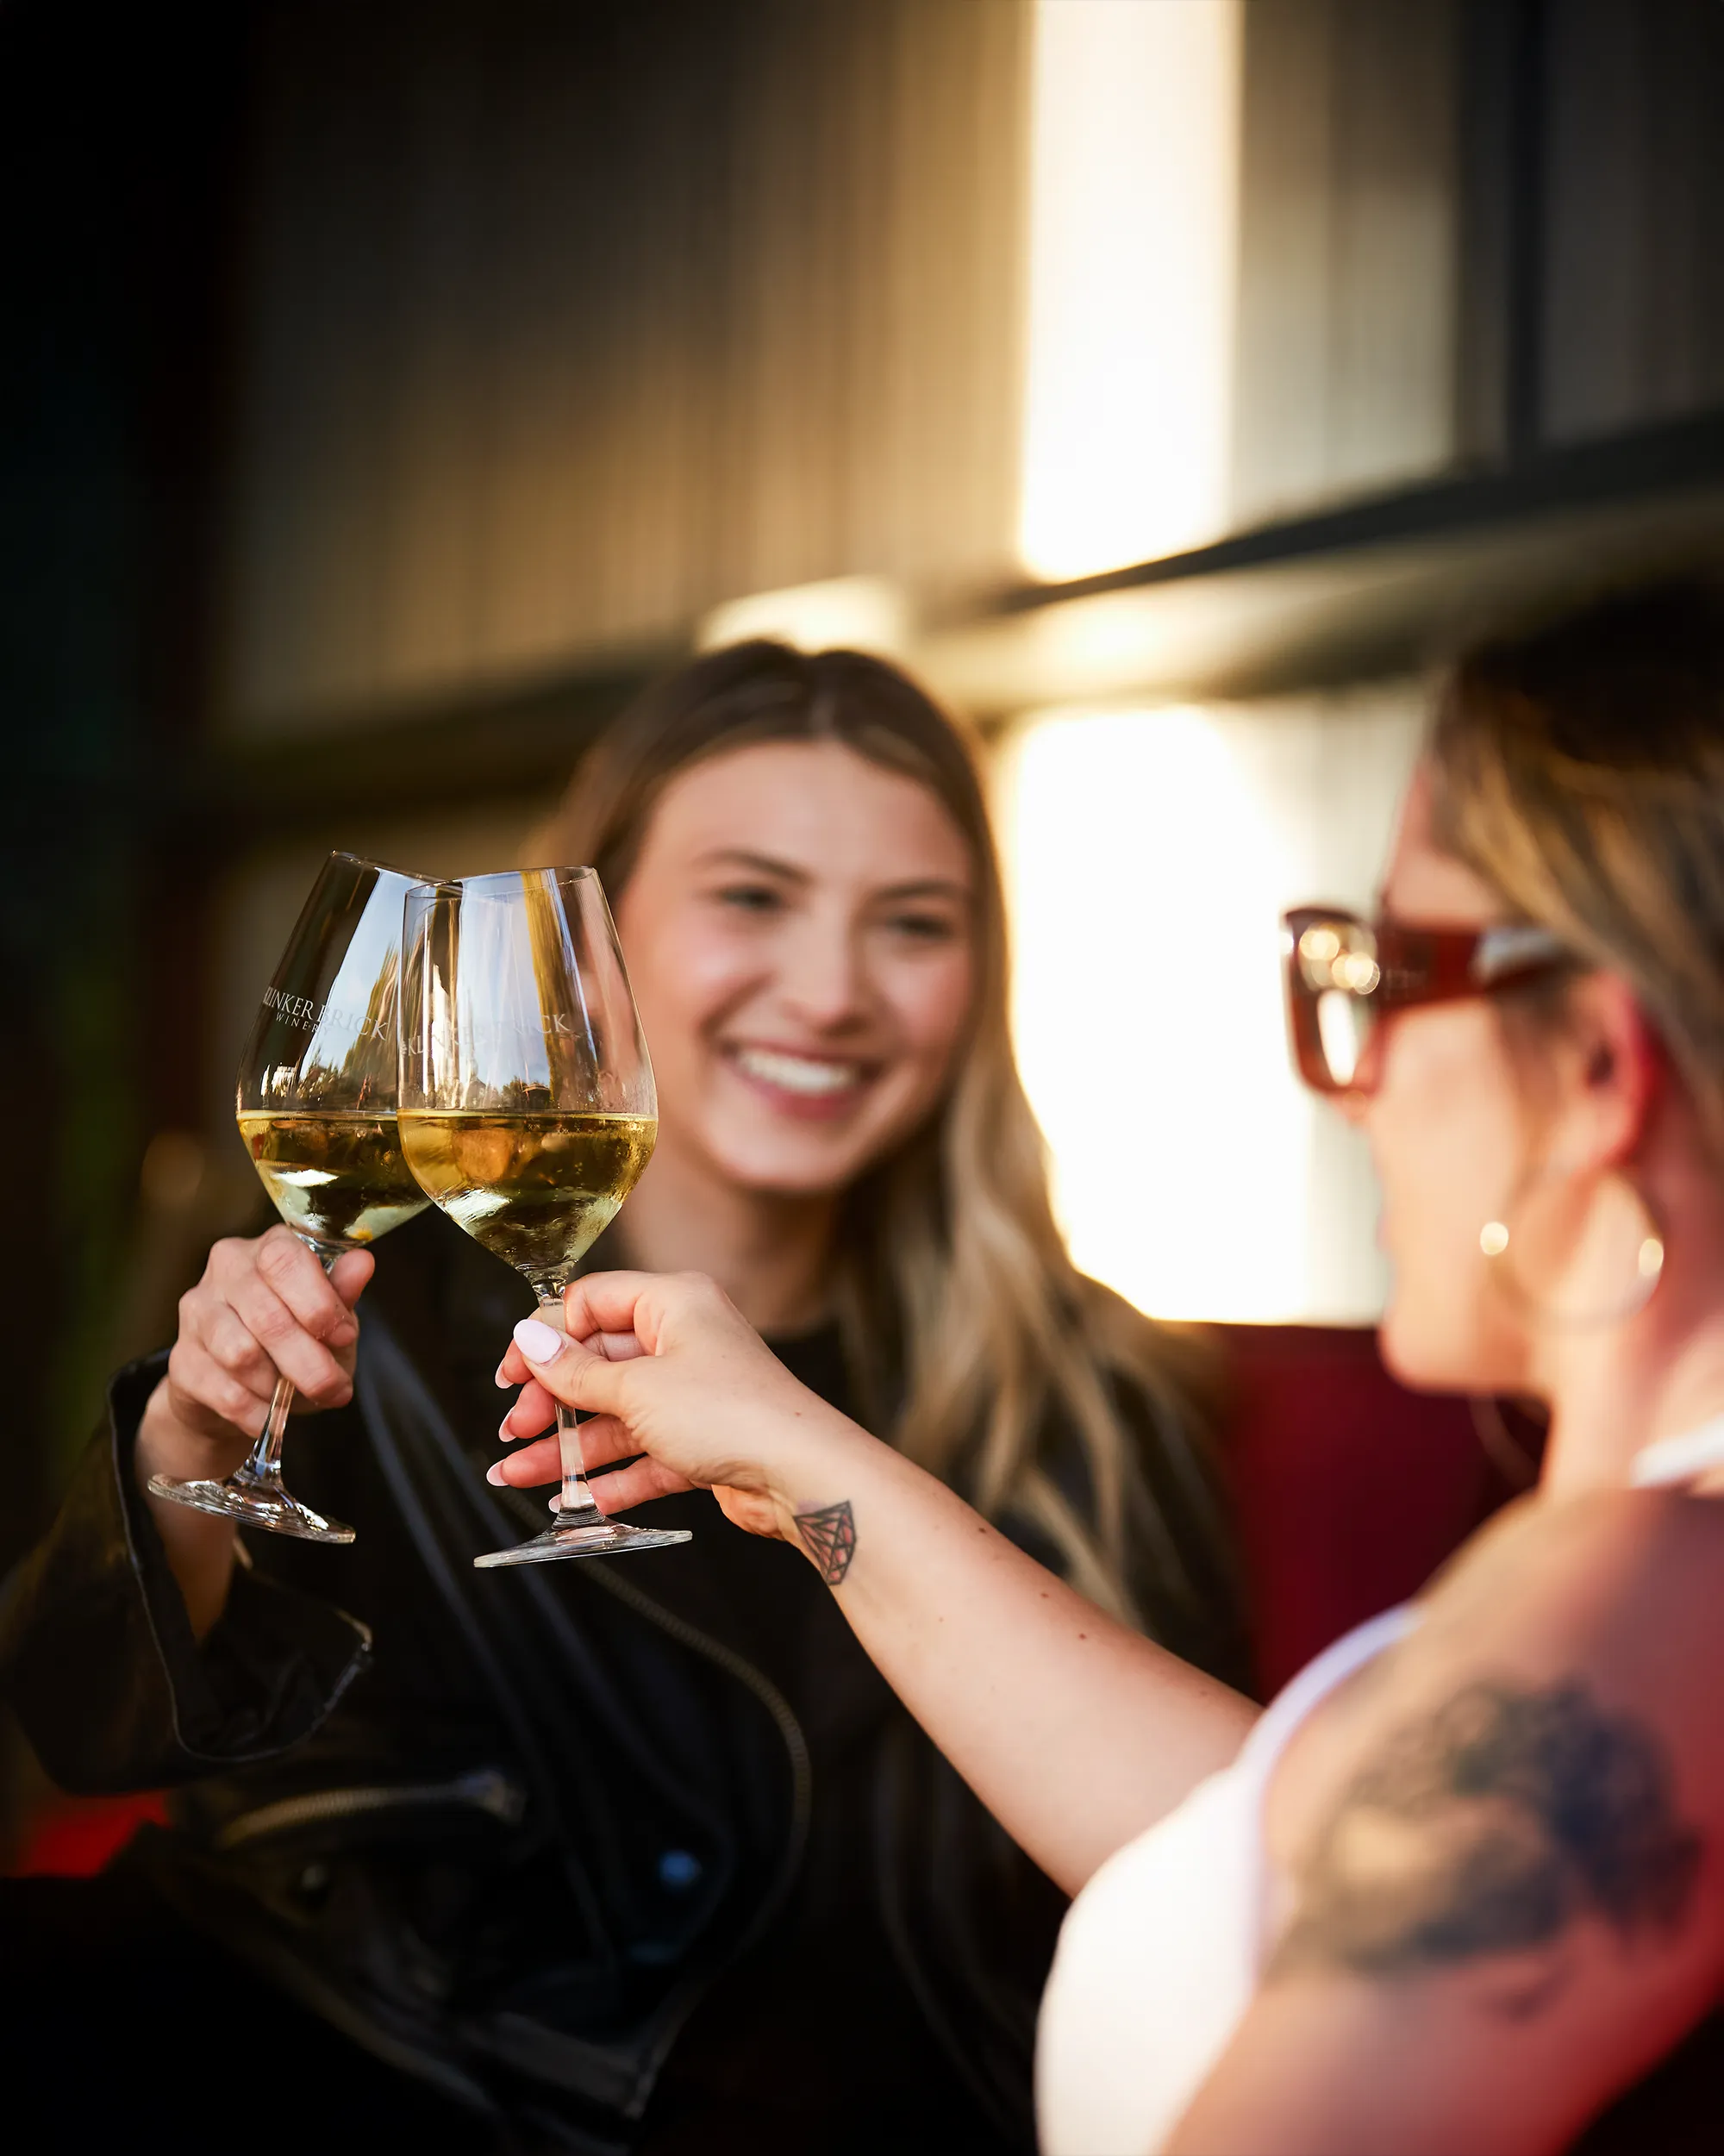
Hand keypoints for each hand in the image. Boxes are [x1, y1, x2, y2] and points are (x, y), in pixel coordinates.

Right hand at [137, 1226, 374, 1489]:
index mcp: (268, 1248)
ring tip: (296, 1396)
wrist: (236, 1385)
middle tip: (335, 1388)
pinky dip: (256, 1411)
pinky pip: (224, 1391)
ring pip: (242, 1354)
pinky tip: (270, 1414)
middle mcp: (227, 1270)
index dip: (318, 1303)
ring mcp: (197, 1312)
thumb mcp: (327, 1317)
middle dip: (309, 1361)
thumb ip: (342, 1293)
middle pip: (267, 1316)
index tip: (343, 1336)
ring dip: (279, 1386)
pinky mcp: (181, 1359)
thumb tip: (362, 1262)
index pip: (284, 1259)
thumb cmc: (293, 1339)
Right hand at [489, 1271, 863, 1541]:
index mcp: (673, 1303)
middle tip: (514, 1432)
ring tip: (516, 1475)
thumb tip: (529, 1338)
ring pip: (613, 1416)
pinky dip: (607, 1475)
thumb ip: (576, 1370)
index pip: (592, 1302)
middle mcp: (683, 1341)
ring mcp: (692, 1393)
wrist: (803, 1474)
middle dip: (550, 1401)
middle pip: (598, 1364)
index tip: (512, 1374)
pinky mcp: (700, 1441)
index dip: (547, 1336)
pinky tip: (571, 1499)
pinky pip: (640, 1454)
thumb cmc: (732, 1413)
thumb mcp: (638, 1388)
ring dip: (565, 1448)